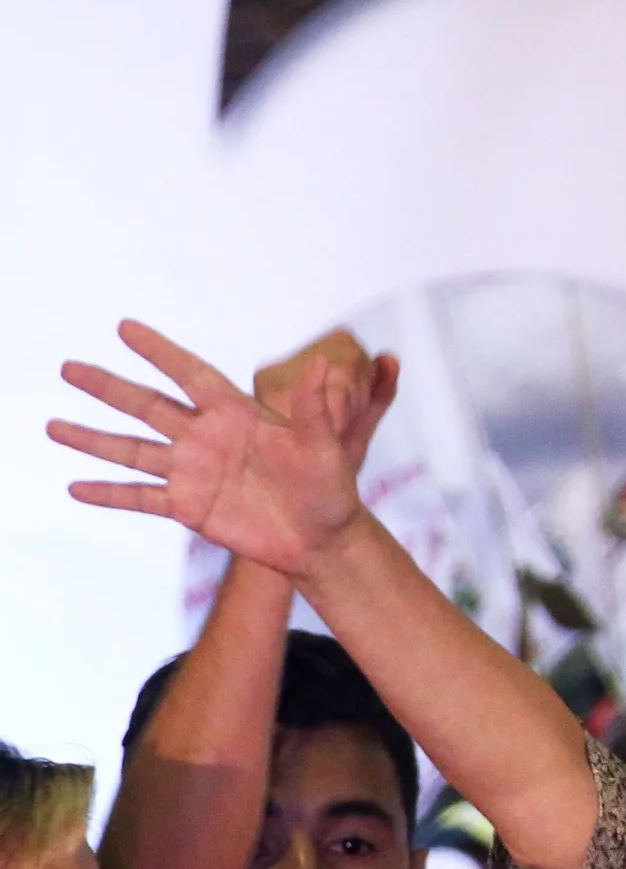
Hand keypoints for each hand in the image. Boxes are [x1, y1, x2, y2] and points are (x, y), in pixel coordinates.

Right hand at [49, 320, 400, 575]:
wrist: (322, 540)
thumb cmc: (330, 488)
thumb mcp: (327, 447)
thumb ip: (317, 409)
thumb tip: (322, 363)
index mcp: (238, 414)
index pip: (192, 374)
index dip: (160, 352)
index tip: (125, 327)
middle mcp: (207, 437)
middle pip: (148, 406)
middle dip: (109, 388)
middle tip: (69, 367)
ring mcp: (194, 472)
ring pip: (133, 451)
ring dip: (93, 440)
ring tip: (52, 426)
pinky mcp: (189, 507)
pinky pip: (141, 498)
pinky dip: (109, 494)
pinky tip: (75, 487)